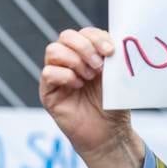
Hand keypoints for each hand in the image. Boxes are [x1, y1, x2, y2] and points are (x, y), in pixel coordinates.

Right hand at [39, 28, 143, 167]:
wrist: (109, 134)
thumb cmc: (114, 105)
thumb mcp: (118, 78)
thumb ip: (115, 59)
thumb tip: (117, 41)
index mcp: (89, 55)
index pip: (85, 33)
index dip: (96, 37)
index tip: (110, 51)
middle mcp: (71, 62)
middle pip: (66, 36)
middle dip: (85, 47)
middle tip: (99, 66)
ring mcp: (58, 75)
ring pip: (53, 50)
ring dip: (75, 61)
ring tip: (89, 77)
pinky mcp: (48, 91)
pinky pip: (48, 72)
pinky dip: (64, 76)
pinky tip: (78, 86)